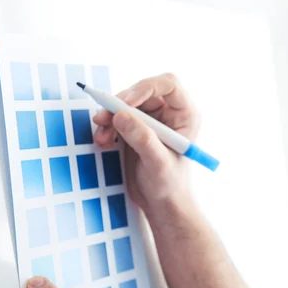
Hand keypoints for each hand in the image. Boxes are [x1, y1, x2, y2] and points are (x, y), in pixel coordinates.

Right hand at [92, 73, 200, 217]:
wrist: (161, 203)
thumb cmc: (169, 185)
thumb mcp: (158, 164)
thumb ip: (143, 139)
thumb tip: (121, 115)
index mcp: (185, 114)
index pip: (168, 84)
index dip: (145, 87)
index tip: (125, 102)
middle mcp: (170, 112)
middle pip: (142, 92)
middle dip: (120, 104)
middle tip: (103, 119)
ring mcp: (152, 119)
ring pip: (126, 104)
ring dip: (109, 116)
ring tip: (101, 137)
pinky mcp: (136, 128)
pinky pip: (118, 116)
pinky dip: (107, 126)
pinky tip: (103, 141)